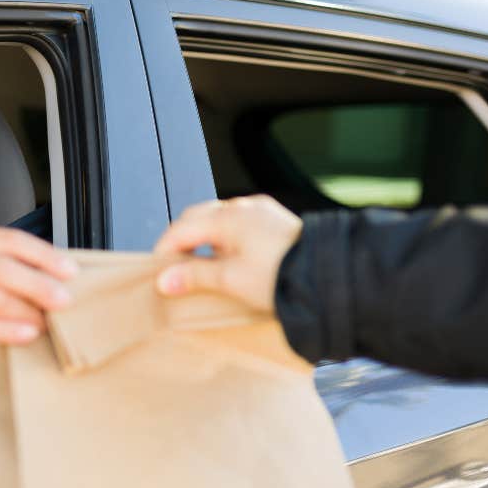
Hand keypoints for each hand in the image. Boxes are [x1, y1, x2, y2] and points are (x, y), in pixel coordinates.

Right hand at [0, 228, 78, 359]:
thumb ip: (5, 264)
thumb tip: (58, 276)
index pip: (9, 241)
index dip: (43, 255)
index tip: (71, 271)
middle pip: (1, 270)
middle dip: (39, 284)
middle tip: (66, 299)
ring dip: (29, 312)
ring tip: (50, 321)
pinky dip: (10, 331)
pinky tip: (28, 334)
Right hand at [153, 195, 301, 311]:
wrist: (328, 277)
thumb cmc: (285, 276)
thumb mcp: (230, 280)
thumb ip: (193, 276)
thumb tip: (165, 280)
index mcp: (228, 217)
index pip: (180, 229)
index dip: (165, 251)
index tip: (159, 272)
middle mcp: (244, 208)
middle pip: (198, 219)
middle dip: (183, 242)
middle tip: (178, 269)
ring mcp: (262, 212)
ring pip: (220, 220)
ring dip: (206, 240)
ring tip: (206, 268)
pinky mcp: (276, 222)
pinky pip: (241, 225)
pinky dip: (227, 239)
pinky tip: (232, 260)